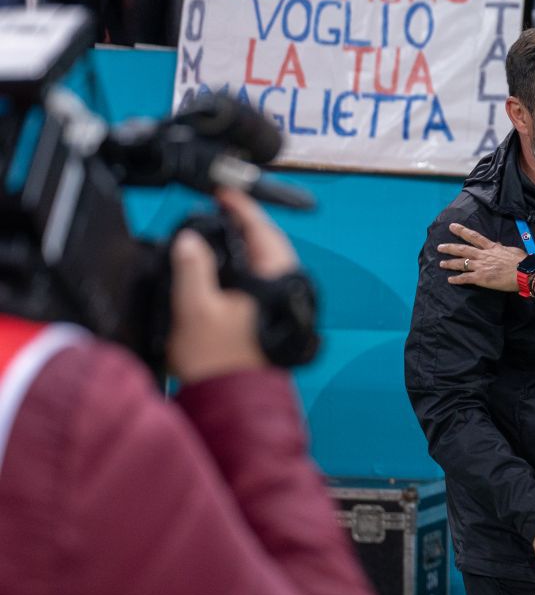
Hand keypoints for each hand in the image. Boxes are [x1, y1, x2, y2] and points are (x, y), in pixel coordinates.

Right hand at [166, 189, 297, 383]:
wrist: (232, 402)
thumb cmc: (220, 362)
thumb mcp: (196, 309)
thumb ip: (192, 268)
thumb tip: (190, 240)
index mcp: (276, 277)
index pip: (262, 229)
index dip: (240, 207)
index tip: (223, 192)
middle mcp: (285, 286)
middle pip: (266, 242)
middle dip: (241, 223)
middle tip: (218, 208)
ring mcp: (280, 301)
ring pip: (263, 260)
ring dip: (241, 245)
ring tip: (216, 232)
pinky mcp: (270, 315)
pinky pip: (258, 278)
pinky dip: (241, 266)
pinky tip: (221, 268)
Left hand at [438, 222, 527, 291]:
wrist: (524, 272)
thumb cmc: (521, 261)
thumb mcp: (511, 250)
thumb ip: (502, 247)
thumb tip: (497, 244)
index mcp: (491, 247)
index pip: (474, 237)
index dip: (462, 231)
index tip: (452, 226)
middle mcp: (483, 255)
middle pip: (463, 249)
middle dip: (450, 247)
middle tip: (439, 246)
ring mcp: (481, 266)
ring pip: (461, 263)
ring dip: (450, 263)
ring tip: (441, 263)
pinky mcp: (481, 278)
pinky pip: (465, 278)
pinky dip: (457, 279)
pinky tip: (450, 280)